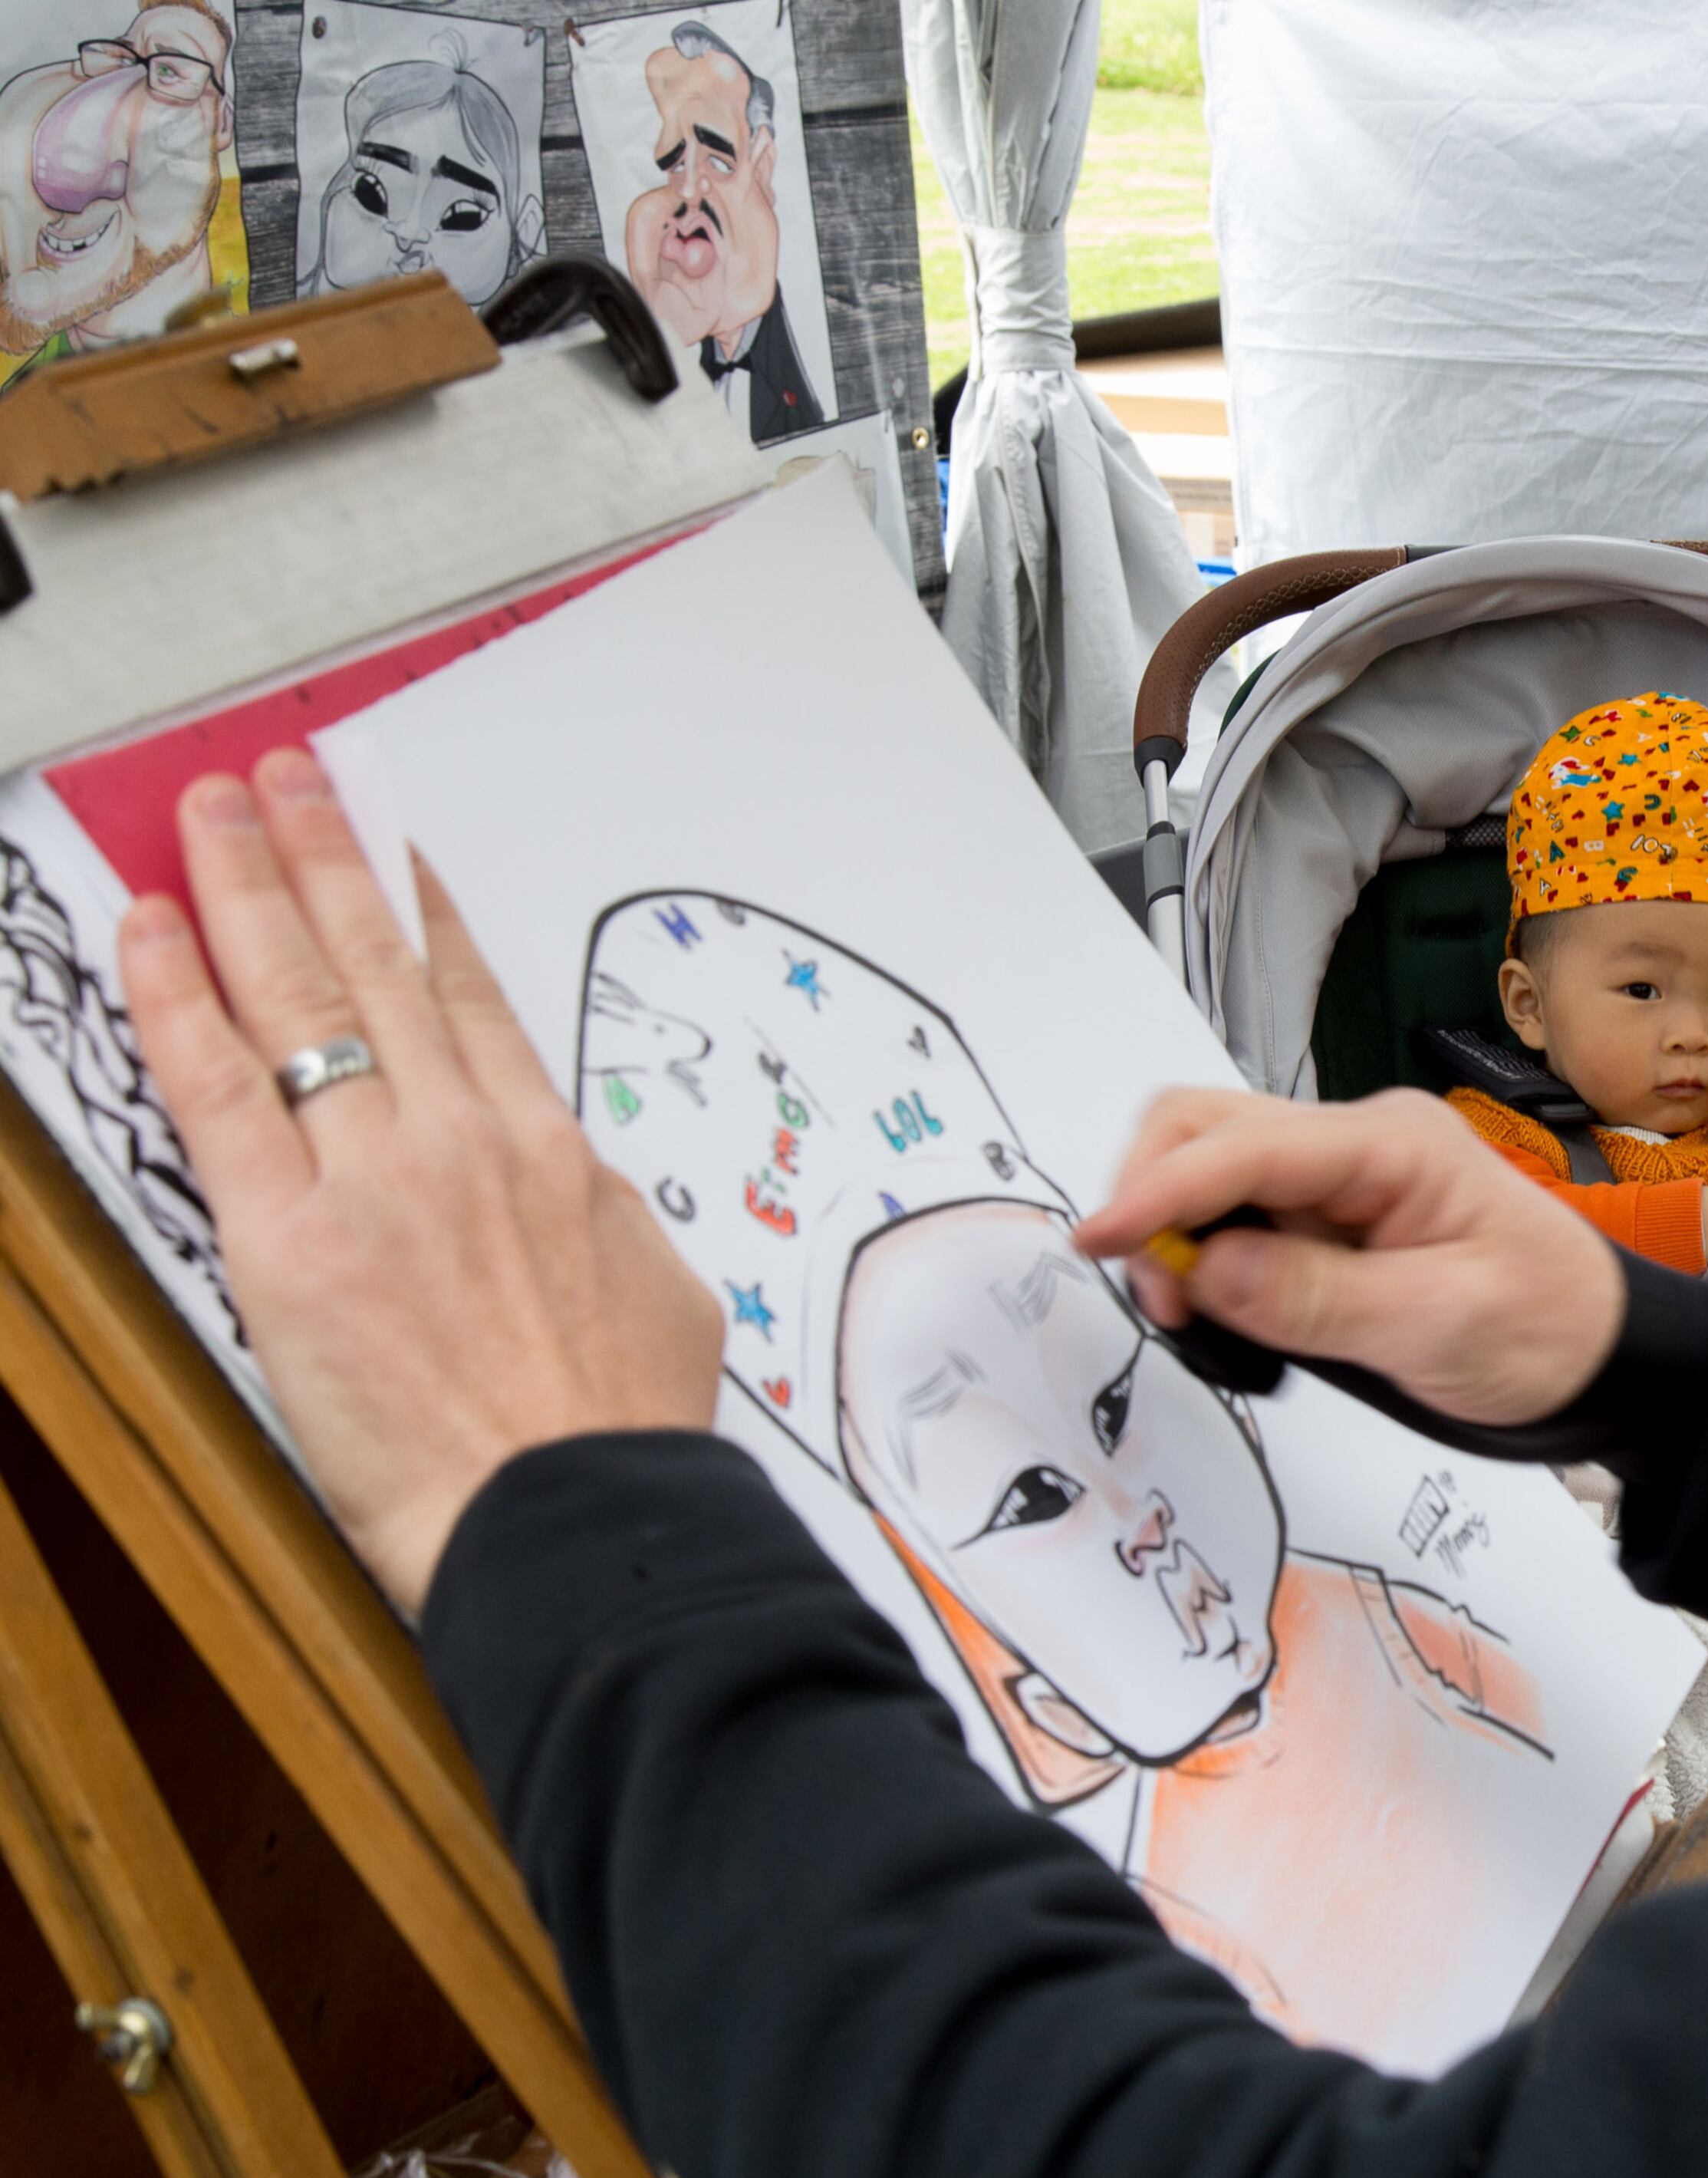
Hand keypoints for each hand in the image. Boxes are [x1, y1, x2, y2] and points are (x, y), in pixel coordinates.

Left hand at [117, 753, 724, 1612]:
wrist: (572, 1511)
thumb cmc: (620, 1430)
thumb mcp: (656, 1295)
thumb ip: (602, 1227)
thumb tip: (584, 1207)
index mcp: (549, 1150)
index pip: (469, 999)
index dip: (419, 913)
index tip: (393, 852)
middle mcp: (460, 1137)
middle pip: (374, 966)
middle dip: (324, 856)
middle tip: (285, 780)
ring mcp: (373, 1177)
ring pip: (297, 997)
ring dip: (244, 887)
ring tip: (209, 814)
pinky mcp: (289, 1239)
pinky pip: (218, 1090)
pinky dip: (175, 1000)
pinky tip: (147, 931)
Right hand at [1076, 1088, 1624, 1426]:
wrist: (1603, 1356)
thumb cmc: (1550, 1328)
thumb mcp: (1441, 1325)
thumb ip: (1319, 1299)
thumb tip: (1212, 1271)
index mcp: (1392, 1145)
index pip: (1246, 1145)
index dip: (1161, 1190)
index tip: (1102, 1240)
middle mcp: (1354, 1144)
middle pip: (1205, 1127)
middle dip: (1155, 1200)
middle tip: (1165, 1300)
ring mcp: (1337, 1178)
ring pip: (1208, 1169)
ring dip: (1175, 1231)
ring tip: (1196, 1315)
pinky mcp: (1325, 1221)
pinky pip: (1235, 1217)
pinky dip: (1205, 1257)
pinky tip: (1225, 1310)